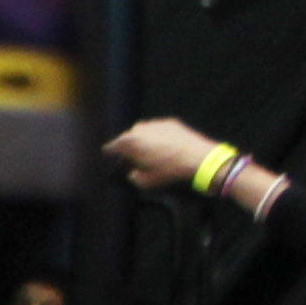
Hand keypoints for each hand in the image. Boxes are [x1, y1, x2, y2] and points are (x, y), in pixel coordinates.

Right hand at [104, 117, 228, 192]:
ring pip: (142, 130)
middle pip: (127, 136)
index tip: (108, 154)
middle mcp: (140, 129)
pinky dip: (155, 135)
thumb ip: (134, 177)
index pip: (113, 145)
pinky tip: (162, 144)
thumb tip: (132, 173)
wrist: (197, 157)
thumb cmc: (170, 170)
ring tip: (147, 149)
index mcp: (131, 143)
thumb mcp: (147, 181)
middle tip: (130, 155)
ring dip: (141, 138)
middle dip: (127, 145)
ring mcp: (155, 124)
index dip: (109, 151)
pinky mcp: (170, 122)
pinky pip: (157, 128)